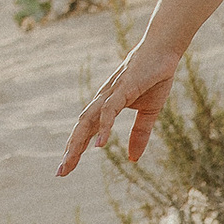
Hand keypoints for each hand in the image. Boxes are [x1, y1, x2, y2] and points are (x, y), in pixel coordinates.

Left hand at [58, 40, 183, 176]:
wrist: (163, 50)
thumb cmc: (154, 77)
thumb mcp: (149, 113)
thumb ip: (139, 134)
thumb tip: (132, 159)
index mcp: (107, 106)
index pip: (87, 131)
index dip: (76, 149)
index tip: (65, 168)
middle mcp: (103, 100)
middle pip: (81, 128)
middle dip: (70, 151)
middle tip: (60, 173)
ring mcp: (110, 94)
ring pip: (88, 120)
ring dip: (78, 141)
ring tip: (70, 160)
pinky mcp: (122, 89)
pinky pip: (109, 110)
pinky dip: (103, 127)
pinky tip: (100, 144)